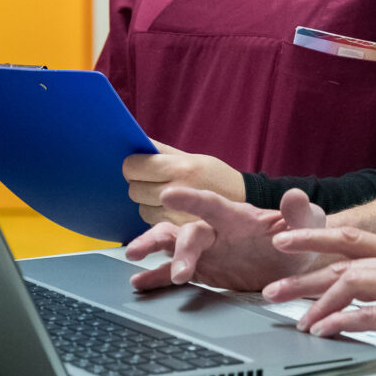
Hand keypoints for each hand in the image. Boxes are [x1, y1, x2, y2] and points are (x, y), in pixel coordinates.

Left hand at [123, 142, 246, 224]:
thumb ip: (161, 151)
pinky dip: (158, 217)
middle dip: (139, 184)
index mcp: (180, 168)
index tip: (137, 166)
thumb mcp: (193, 157)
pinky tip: (172, 211)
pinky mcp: (179, 233)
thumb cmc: (215, 176)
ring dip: (148, 203)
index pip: (133, 167)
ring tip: (167, 198)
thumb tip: (133, 141)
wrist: (244, 204)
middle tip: (152, 181)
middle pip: (135, 189)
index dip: (132, 166)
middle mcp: (178, 192)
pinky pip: (154, 223)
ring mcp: (178, 216)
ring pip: (142, 209)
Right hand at [123, 186, 329, 292]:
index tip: (169, 194)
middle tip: (180, 273)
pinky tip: (138, 283)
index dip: (191, 199)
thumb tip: (295, 195)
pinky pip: (172, 272)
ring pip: (171, 245)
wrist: (297, 262)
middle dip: (179, 249)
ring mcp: (206, 251)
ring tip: (133, 262)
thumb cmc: (302, 237)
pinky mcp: (203, 272)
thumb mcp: (309, 225)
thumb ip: (301, 213)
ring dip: (152, 249)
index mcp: (237, 217)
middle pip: (187, 231)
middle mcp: (216, 231)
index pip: (211, 204)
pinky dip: (155, 277)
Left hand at [267, 202, 375, 366]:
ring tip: (296, 319)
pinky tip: (327, 331)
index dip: (313, 238)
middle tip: (271, 289)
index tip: (282, 243)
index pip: (353, 239)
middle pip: (343, 261)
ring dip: (319, 304)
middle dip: (302, 274)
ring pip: (354, 285)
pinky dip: (346, 322)